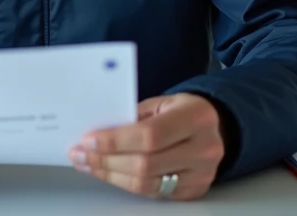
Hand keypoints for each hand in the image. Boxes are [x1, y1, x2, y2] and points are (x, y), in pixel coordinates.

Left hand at [68, 93, 223, 200]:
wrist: (217, 128)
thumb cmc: (182, 111)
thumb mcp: (162, 102)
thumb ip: (134, 116)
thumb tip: (97, 133)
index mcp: (195, 118)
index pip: (150, 135)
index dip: (115, 141)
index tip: (88, 140)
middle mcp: (204, 149)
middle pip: (145, 164)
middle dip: (106, 160)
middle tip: (80, 154)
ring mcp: (201, 175)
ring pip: (146, 183)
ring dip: (110, 174)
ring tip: (88, 164)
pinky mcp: (193, 192)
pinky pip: (152, 192)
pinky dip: (125, 182)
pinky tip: (108, 172)